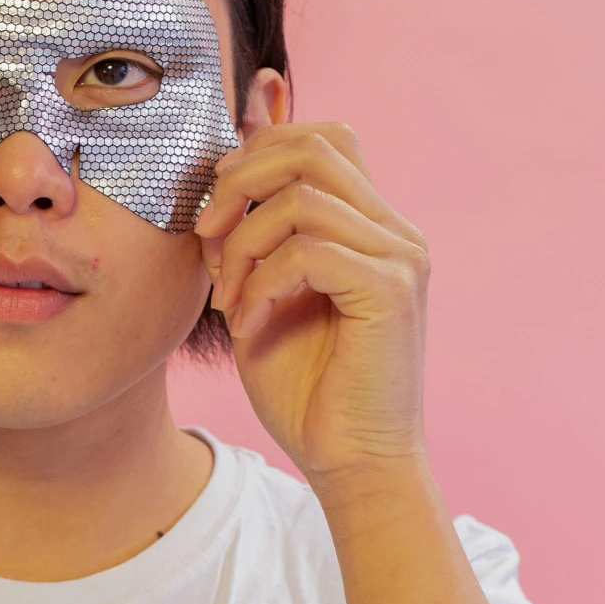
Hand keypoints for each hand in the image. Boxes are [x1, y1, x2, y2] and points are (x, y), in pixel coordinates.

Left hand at [194, 121, 429, 490]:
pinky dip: (262, 281)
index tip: (214, 201)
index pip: (325, 139)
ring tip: (229, 298)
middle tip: (204, 233)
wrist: (351, 463)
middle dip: (241, 180)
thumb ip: (250, 238)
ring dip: (243, 244)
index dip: (261, 146)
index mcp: (370, 227)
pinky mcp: (391, 290)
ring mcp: (400, 257)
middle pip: (315, 147)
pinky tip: (249, 323)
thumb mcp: (262, 296)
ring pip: (302, 198)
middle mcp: (394, 232)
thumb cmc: (307, 390)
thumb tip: (219, 182)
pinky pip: (308, 250)